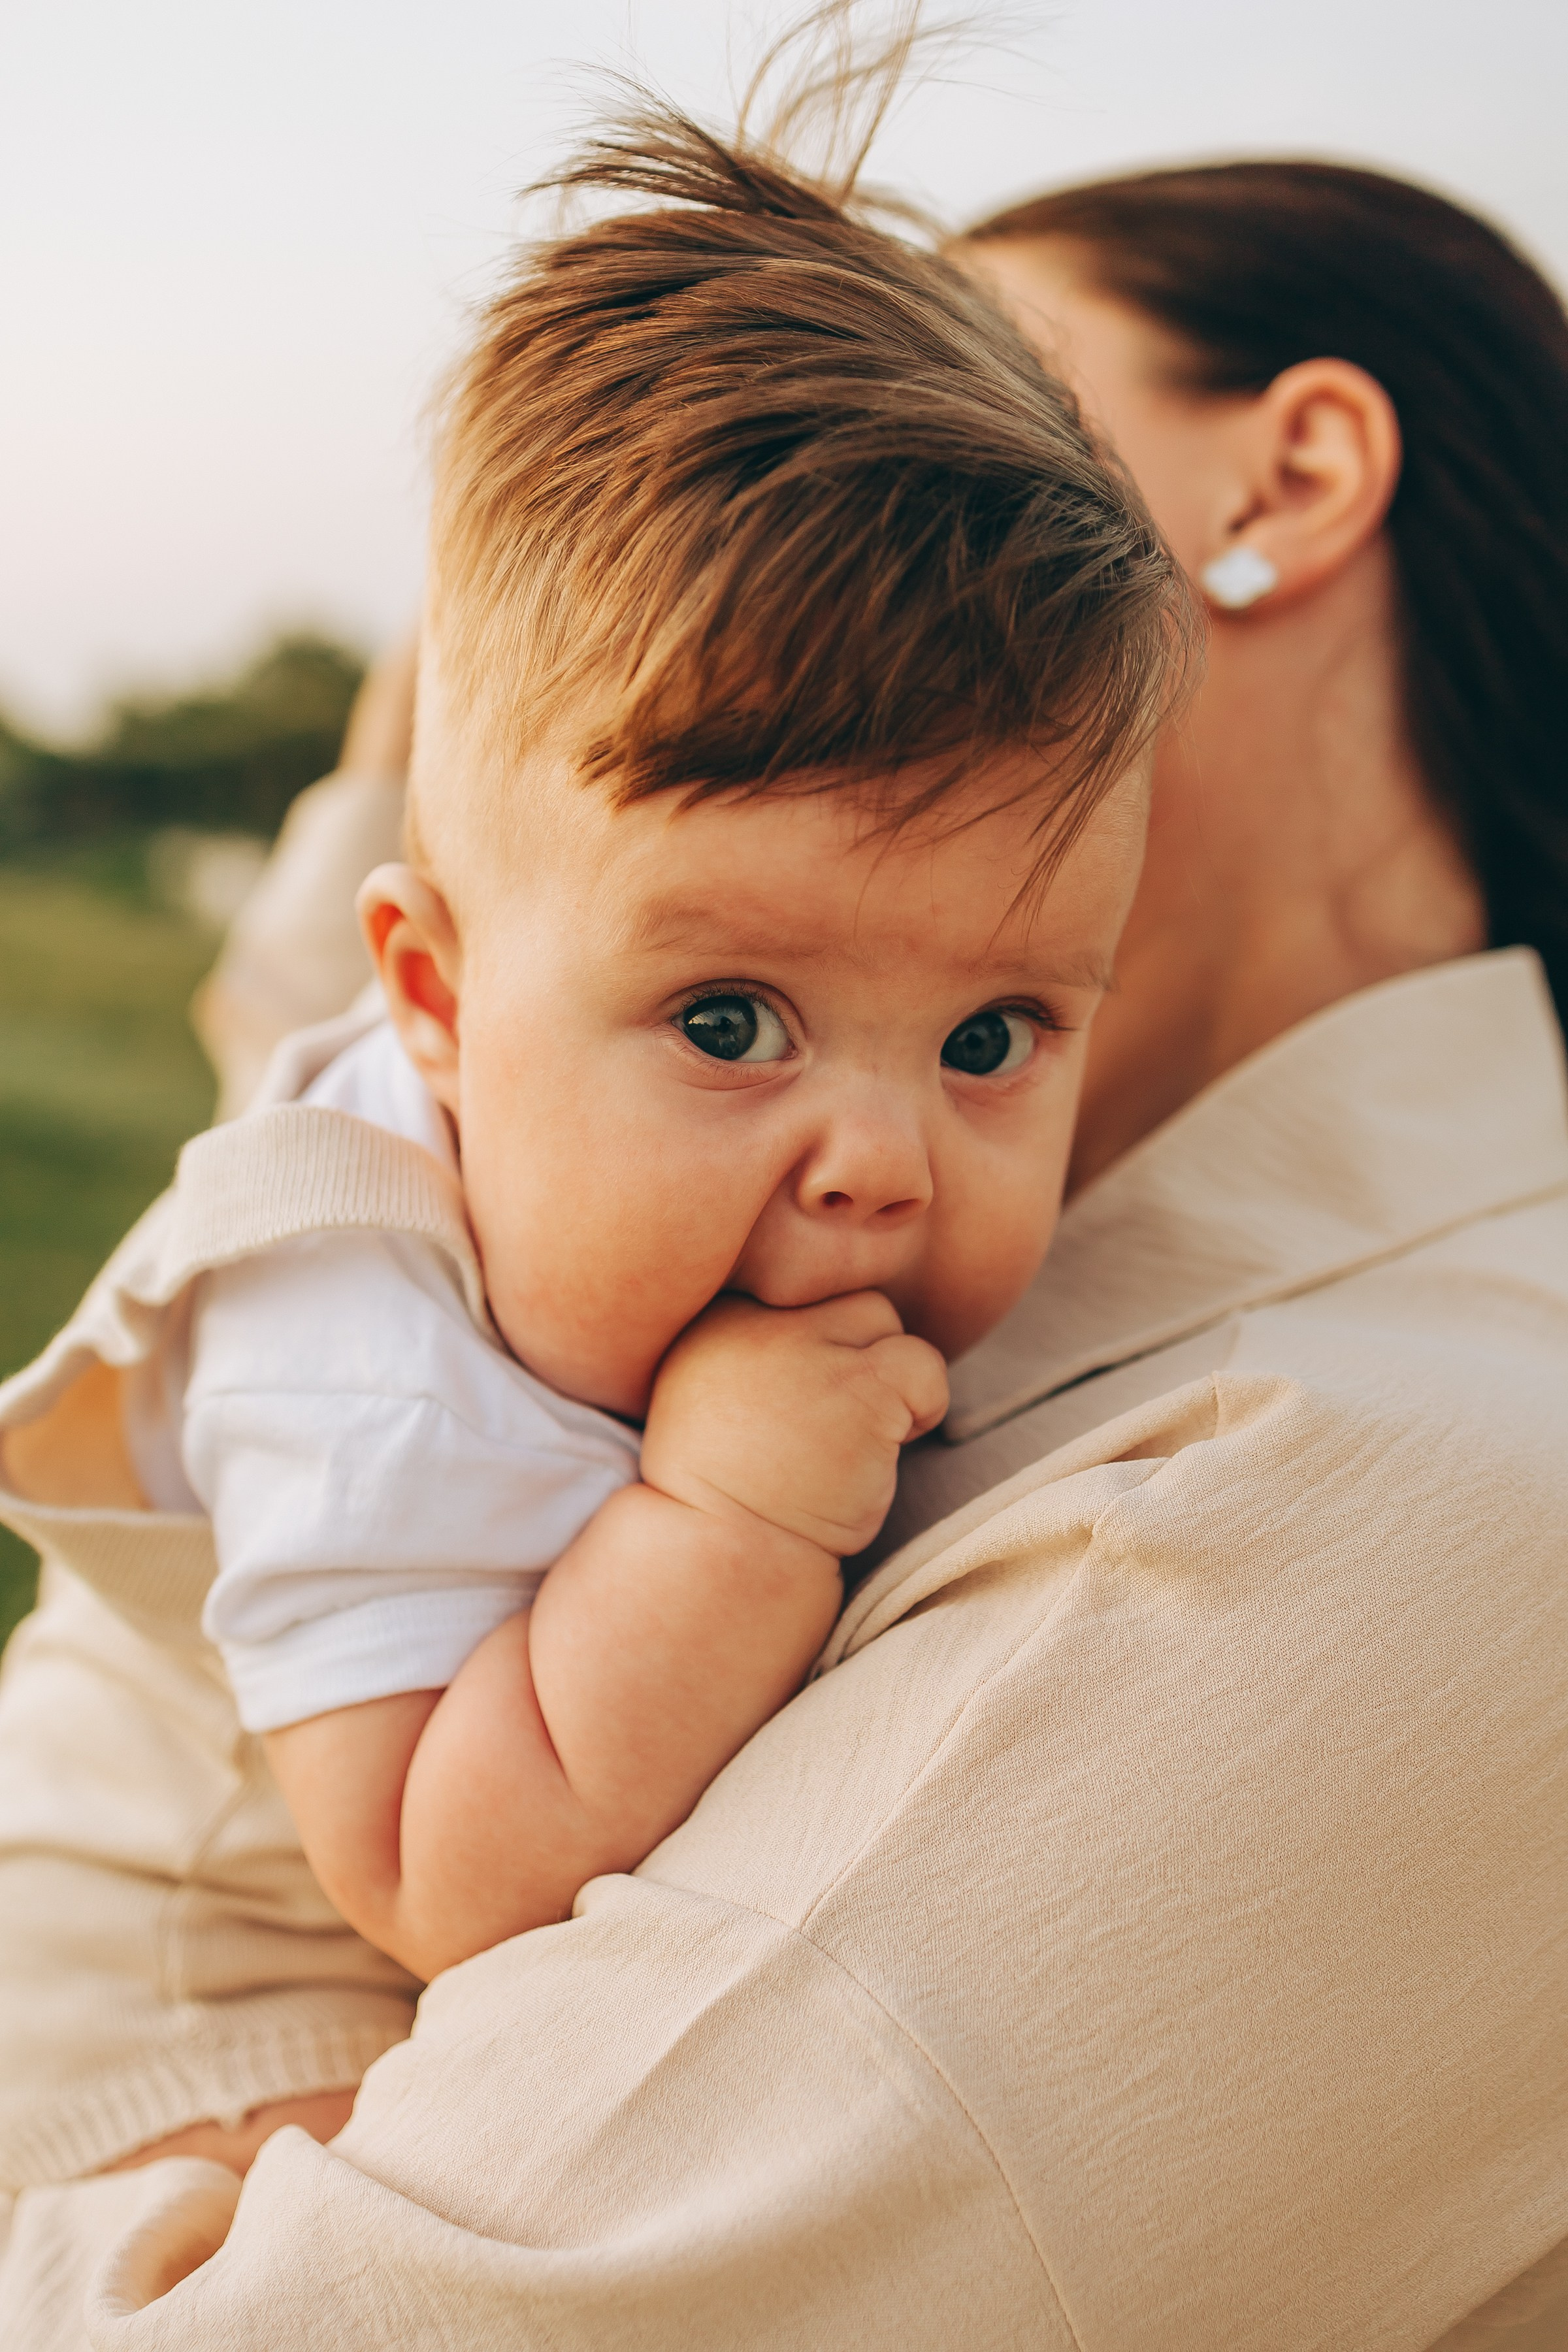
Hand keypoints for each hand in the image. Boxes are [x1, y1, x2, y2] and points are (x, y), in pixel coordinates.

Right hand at [640, 1292, 947, 1558]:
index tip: (798, 1406)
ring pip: (881, 1318)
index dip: (815, 1344)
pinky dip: (924, 1405)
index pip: (794, 1286)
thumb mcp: (714, 1392)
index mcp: (713, 1316)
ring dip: (886, 1375)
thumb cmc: (727, 1491)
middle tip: (837, 1423)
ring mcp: (804, 1349)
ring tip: (858, 1438)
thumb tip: (844, 1314)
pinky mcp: (857, 1386)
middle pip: (837, 1295)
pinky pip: (923, 1363)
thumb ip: (759, 1343)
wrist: (726, 1562)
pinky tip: (886, 1452)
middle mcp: (752, 1318)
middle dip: (853, 1352)